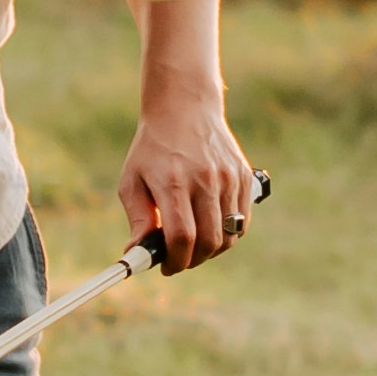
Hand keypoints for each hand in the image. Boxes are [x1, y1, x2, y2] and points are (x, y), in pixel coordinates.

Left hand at [118, 97, 260, 269]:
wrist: (185, 108)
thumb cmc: (153, 149)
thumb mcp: (132, 180)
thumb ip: (138, 219)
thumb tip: (137, 255)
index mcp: (173, 181)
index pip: (181, 236)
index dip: (175, 261)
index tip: (167, 267)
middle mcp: (205, 180)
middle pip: (209, 241)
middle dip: (193, 260)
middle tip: (180, 259)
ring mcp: (228, 178)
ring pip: (229, 236)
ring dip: (211, 250)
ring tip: (195, 244)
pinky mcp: (244, 177)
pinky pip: (241, 222)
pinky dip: (228, 235)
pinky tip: (211, 228)